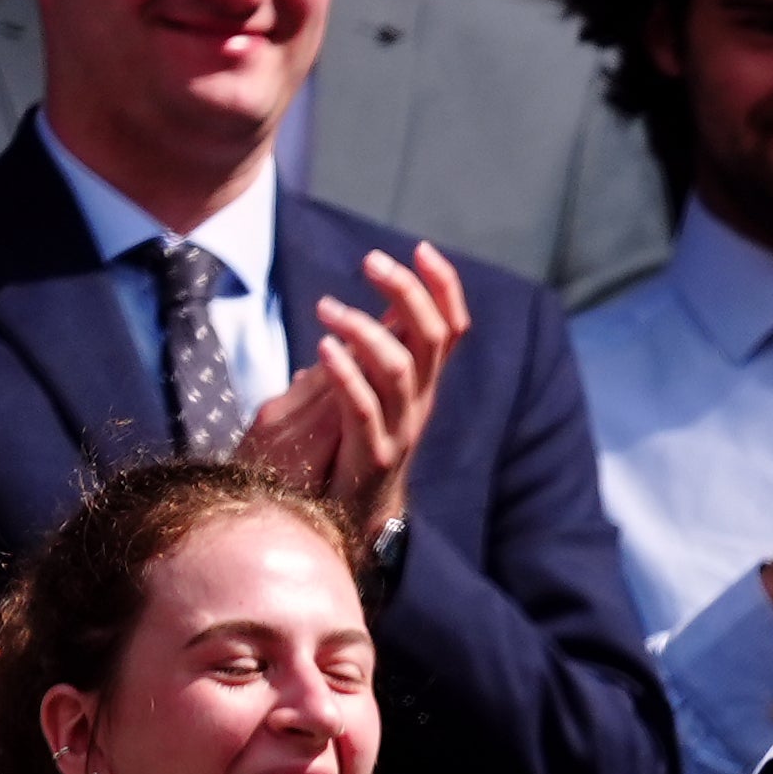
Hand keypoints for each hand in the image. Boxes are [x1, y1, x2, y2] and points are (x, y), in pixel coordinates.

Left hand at [235, 242, 465, 542]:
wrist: (342, 525)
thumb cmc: (342, 453)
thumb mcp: (353, 397)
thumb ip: (360, 363)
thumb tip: (359, 323)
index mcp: (420, 385)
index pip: (448, 328)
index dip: (444, 288)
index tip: (423, 249)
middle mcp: (418, 404)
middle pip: (432, 338)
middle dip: (407, 293)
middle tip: (371, 262)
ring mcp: (397, 431)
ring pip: (400, 368)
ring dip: (365, 329)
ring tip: (327, 309)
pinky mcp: (369, 457)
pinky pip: (364, 408)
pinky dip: (345, 373)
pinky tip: (324, 348)